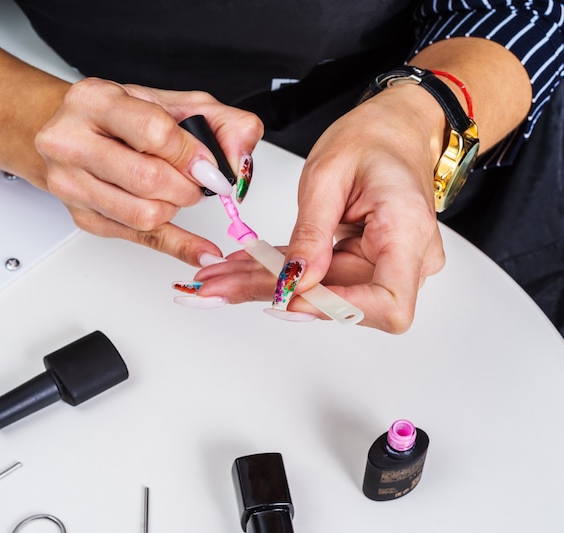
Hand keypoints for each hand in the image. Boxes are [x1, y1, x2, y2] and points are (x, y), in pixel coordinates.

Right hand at [35, 78, 262, 263]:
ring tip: (176, 192)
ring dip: (176, 208)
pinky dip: (180, 245)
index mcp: (94, 101)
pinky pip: (142, 239)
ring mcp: (71, 184)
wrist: (70, 133)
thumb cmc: (124, 118)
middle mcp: (72, 142)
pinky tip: (201, 249)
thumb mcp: (174, 105)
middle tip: (195, 181)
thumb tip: (239, 160)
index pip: (155, 133)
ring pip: (145, 215)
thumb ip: (221, 124)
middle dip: (187, 187)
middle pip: (149, 180)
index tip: (208, 165)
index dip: (192, 155)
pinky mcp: (84, 218)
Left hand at [190, 85, 446, 331]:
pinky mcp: (366, 264)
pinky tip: (243, 268)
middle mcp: (406, 259)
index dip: (337, 309)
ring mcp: (388, 266)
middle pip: (341, 300)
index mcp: (407, 231)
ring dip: (268, 285)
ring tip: (220, 278)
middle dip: (275, 293)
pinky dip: (281, 272)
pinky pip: (323, 278)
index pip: (387, 304)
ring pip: (323, 292)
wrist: (396, 131)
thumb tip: (293, 281)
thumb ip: (312, 233)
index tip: (288, 296)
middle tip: (218, 287)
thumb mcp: (329, 175)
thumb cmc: (373, 140)